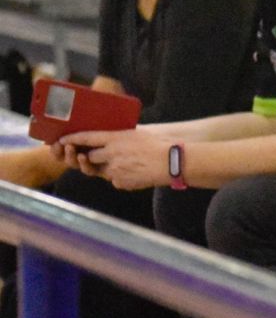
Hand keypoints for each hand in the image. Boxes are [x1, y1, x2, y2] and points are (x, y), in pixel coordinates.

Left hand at [57, 128, 171, 189]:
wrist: (171, 163)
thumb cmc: (158, 146)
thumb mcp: (137, 134)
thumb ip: (120, 137)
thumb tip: (109, 138)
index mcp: (115, 138)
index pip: (87, 137)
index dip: (72, 138)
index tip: (62, 140)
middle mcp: (111, 154)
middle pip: (89, 157)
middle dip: (91, 157)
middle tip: (98, 155)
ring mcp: (114, 170)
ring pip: (101, 170)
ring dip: (107, 168)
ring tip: (124, 164)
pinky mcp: (120, 182)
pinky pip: (114, 180)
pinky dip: (121, 177)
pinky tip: (136, 173)